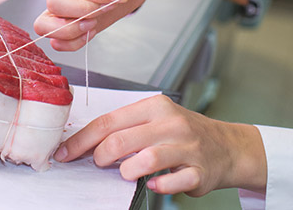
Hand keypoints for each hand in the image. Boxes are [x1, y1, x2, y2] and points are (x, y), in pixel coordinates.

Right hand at [33, 0, 149, 50]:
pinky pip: (57, 40)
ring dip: (71, 31)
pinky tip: (91, 32)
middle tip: (107, 7)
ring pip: (45, 25)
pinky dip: (72, 43)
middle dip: (83, 12)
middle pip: (55, 4)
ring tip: (94, 24)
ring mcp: (59, 5)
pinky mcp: (66, 22)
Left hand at [54, 95, 266, 196]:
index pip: (108, 122)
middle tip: (98, 163)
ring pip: (147, 159)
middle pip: (121, 140)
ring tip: (126, 172)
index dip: (82, 140)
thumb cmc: (182, 132)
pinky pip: (173, 182)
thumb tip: (87, 143)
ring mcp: (187, 147)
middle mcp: (170, 123)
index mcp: (154, 107)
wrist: (226, 145)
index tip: (66, 153)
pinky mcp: (200, 171)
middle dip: (100, 156)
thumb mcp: (154, 119)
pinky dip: (159, 186)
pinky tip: (154, 183)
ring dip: (127, 170)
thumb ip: (124, 127)